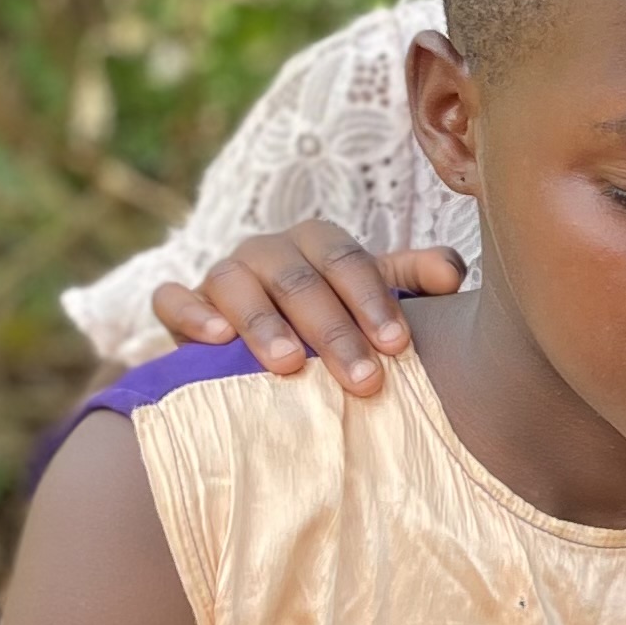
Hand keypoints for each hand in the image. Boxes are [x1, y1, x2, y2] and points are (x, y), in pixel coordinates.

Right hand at [150, 219, 466, 395]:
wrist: (259, 343)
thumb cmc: (334, 318)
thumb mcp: (375, 297)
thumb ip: (415, 280)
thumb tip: (453, 273)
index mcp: (318, 243)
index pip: (348, 261)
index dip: (373, 301)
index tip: (399, 346)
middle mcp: (269, 251)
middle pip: (299, 280)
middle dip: (333, 331)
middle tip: (363, 381)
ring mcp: (222, 274)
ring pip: (235, 284)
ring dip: (263, 324)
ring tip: (287, 366)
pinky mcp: (181, 305)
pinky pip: (172, 299)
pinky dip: (191, 314)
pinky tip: (215, 339)